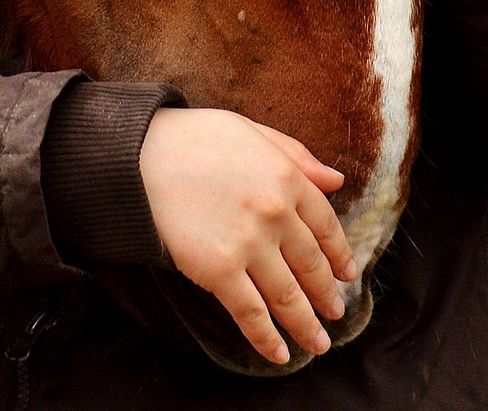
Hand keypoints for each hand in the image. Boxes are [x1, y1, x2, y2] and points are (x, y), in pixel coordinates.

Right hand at [138, 107, 357, 365]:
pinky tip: (278, 354)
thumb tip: (337, 180)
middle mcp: (276, 214)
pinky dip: (267, 339)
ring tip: (317, 343)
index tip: (346, 274)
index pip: (326, 226)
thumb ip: (298, 156)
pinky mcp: (219, 271)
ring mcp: (249, 244)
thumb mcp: (254, 132)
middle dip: (326, 295)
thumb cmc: (196, 138)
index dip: (339, 255)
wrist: (141, 154)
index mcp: (288, 178)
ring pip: (288, 297)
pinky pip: (251, 314)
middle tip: (335, 313)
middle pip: (311, 266)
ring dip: (306, 326)